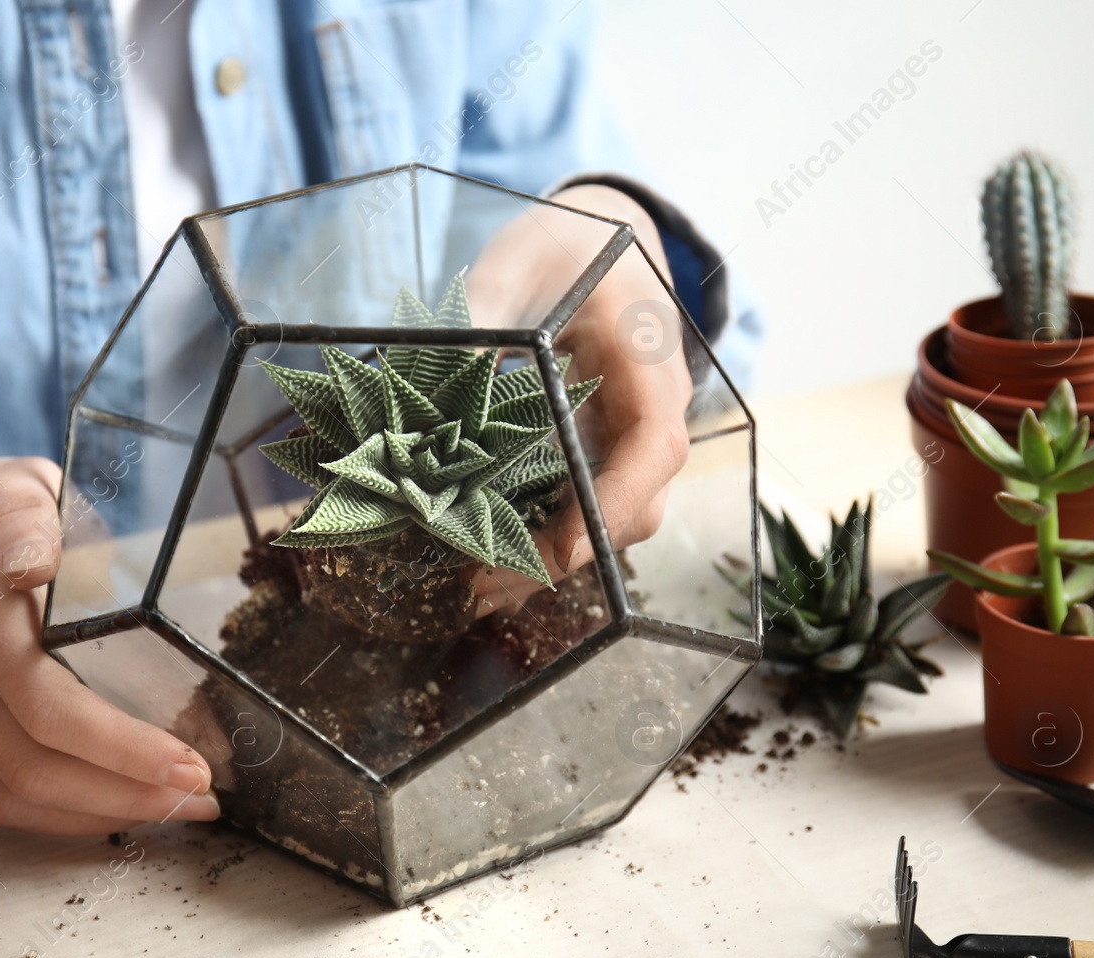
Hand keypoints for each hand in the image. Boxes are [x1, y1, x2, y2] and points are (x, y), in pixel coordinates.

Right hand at [0, 454, 219, 834]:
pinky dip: (60, 816)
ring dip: (100, 814)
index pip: (48, 706)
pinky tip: (119, 808)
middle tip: (204, 796)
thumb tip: (33, 563)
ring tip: (178, 810)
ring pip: (13, 795)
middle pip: (34, 766)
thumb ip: (27, 514)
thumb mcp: (15, 485)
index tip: (191, 764)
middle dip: (126, 792)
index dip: (122, 748)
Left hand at [464, 183, 693, 611]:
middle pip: (635, 506)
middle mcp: (652, 412)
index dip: (614, 502)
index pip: (654, 446)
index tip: (562, 545)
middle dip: (565, 554)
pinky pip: (585, 507)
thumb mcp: (525, 255)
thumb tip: (439, 365)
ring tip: (476, 586)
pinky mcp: (601, 450)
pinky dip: (542, 538)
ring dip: (549, 558)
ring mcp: (630, 438)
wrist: (604, 235)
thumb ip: (487, 304)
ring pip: (611, 520)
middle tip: (483, 584)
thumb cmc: (571, 241)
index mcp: (649, 362)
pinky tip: (486, 556)